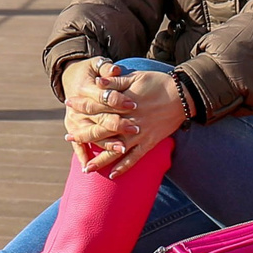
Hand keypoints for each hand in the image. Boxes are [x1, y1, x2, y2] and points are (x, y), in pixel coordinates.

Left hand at [60, 59, 187, 177]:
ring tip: (86, 169)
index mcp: (124, 104)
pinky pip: (135, 158)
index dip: (82, 105)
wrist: (183, 95)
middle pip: (101, 130)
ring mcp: (139, 134)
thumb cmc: (158, 83)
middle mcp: (128, 121)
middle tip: (68, 139)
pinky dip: (124, 167)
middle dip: (83, 134)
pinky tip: (112, 175)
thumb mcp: (136, 77)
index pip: (97, 106)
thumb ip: (115, 81)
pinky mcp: (149, 142)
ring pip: (115, 150)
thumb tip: (96, 82)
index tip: (69, 104)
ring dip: (100, 160)